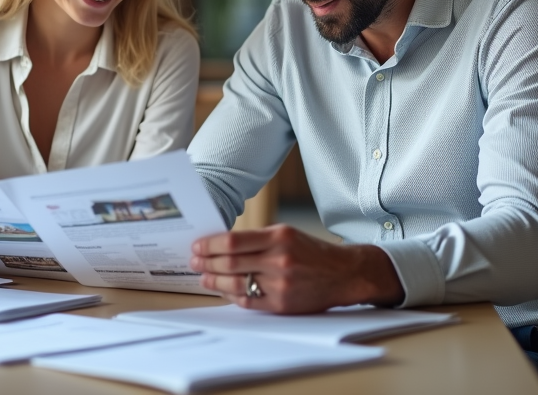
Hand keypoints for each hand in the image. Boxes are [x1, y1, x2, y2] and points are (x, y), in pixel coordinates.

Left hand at [190, 224, 403, 313]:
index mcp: (279, 237)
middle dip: (206, 262)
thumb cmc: (312, 252)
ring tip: (203, 276)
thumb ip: (257, 239)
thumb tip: (221, 245)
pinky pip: (248, 301)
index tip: (197, 246)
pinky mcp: (282, 304)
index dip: (210, 244)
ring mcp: (280, 284)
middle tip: (193, 261)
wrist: (344, 274)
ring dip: (214, 280)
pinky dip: (231, 295)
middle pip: (230, 262)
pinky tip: (222, 289)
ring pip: (235, 283)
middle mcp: (279, 260)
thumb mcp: (286, 234)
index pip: (233, 241)